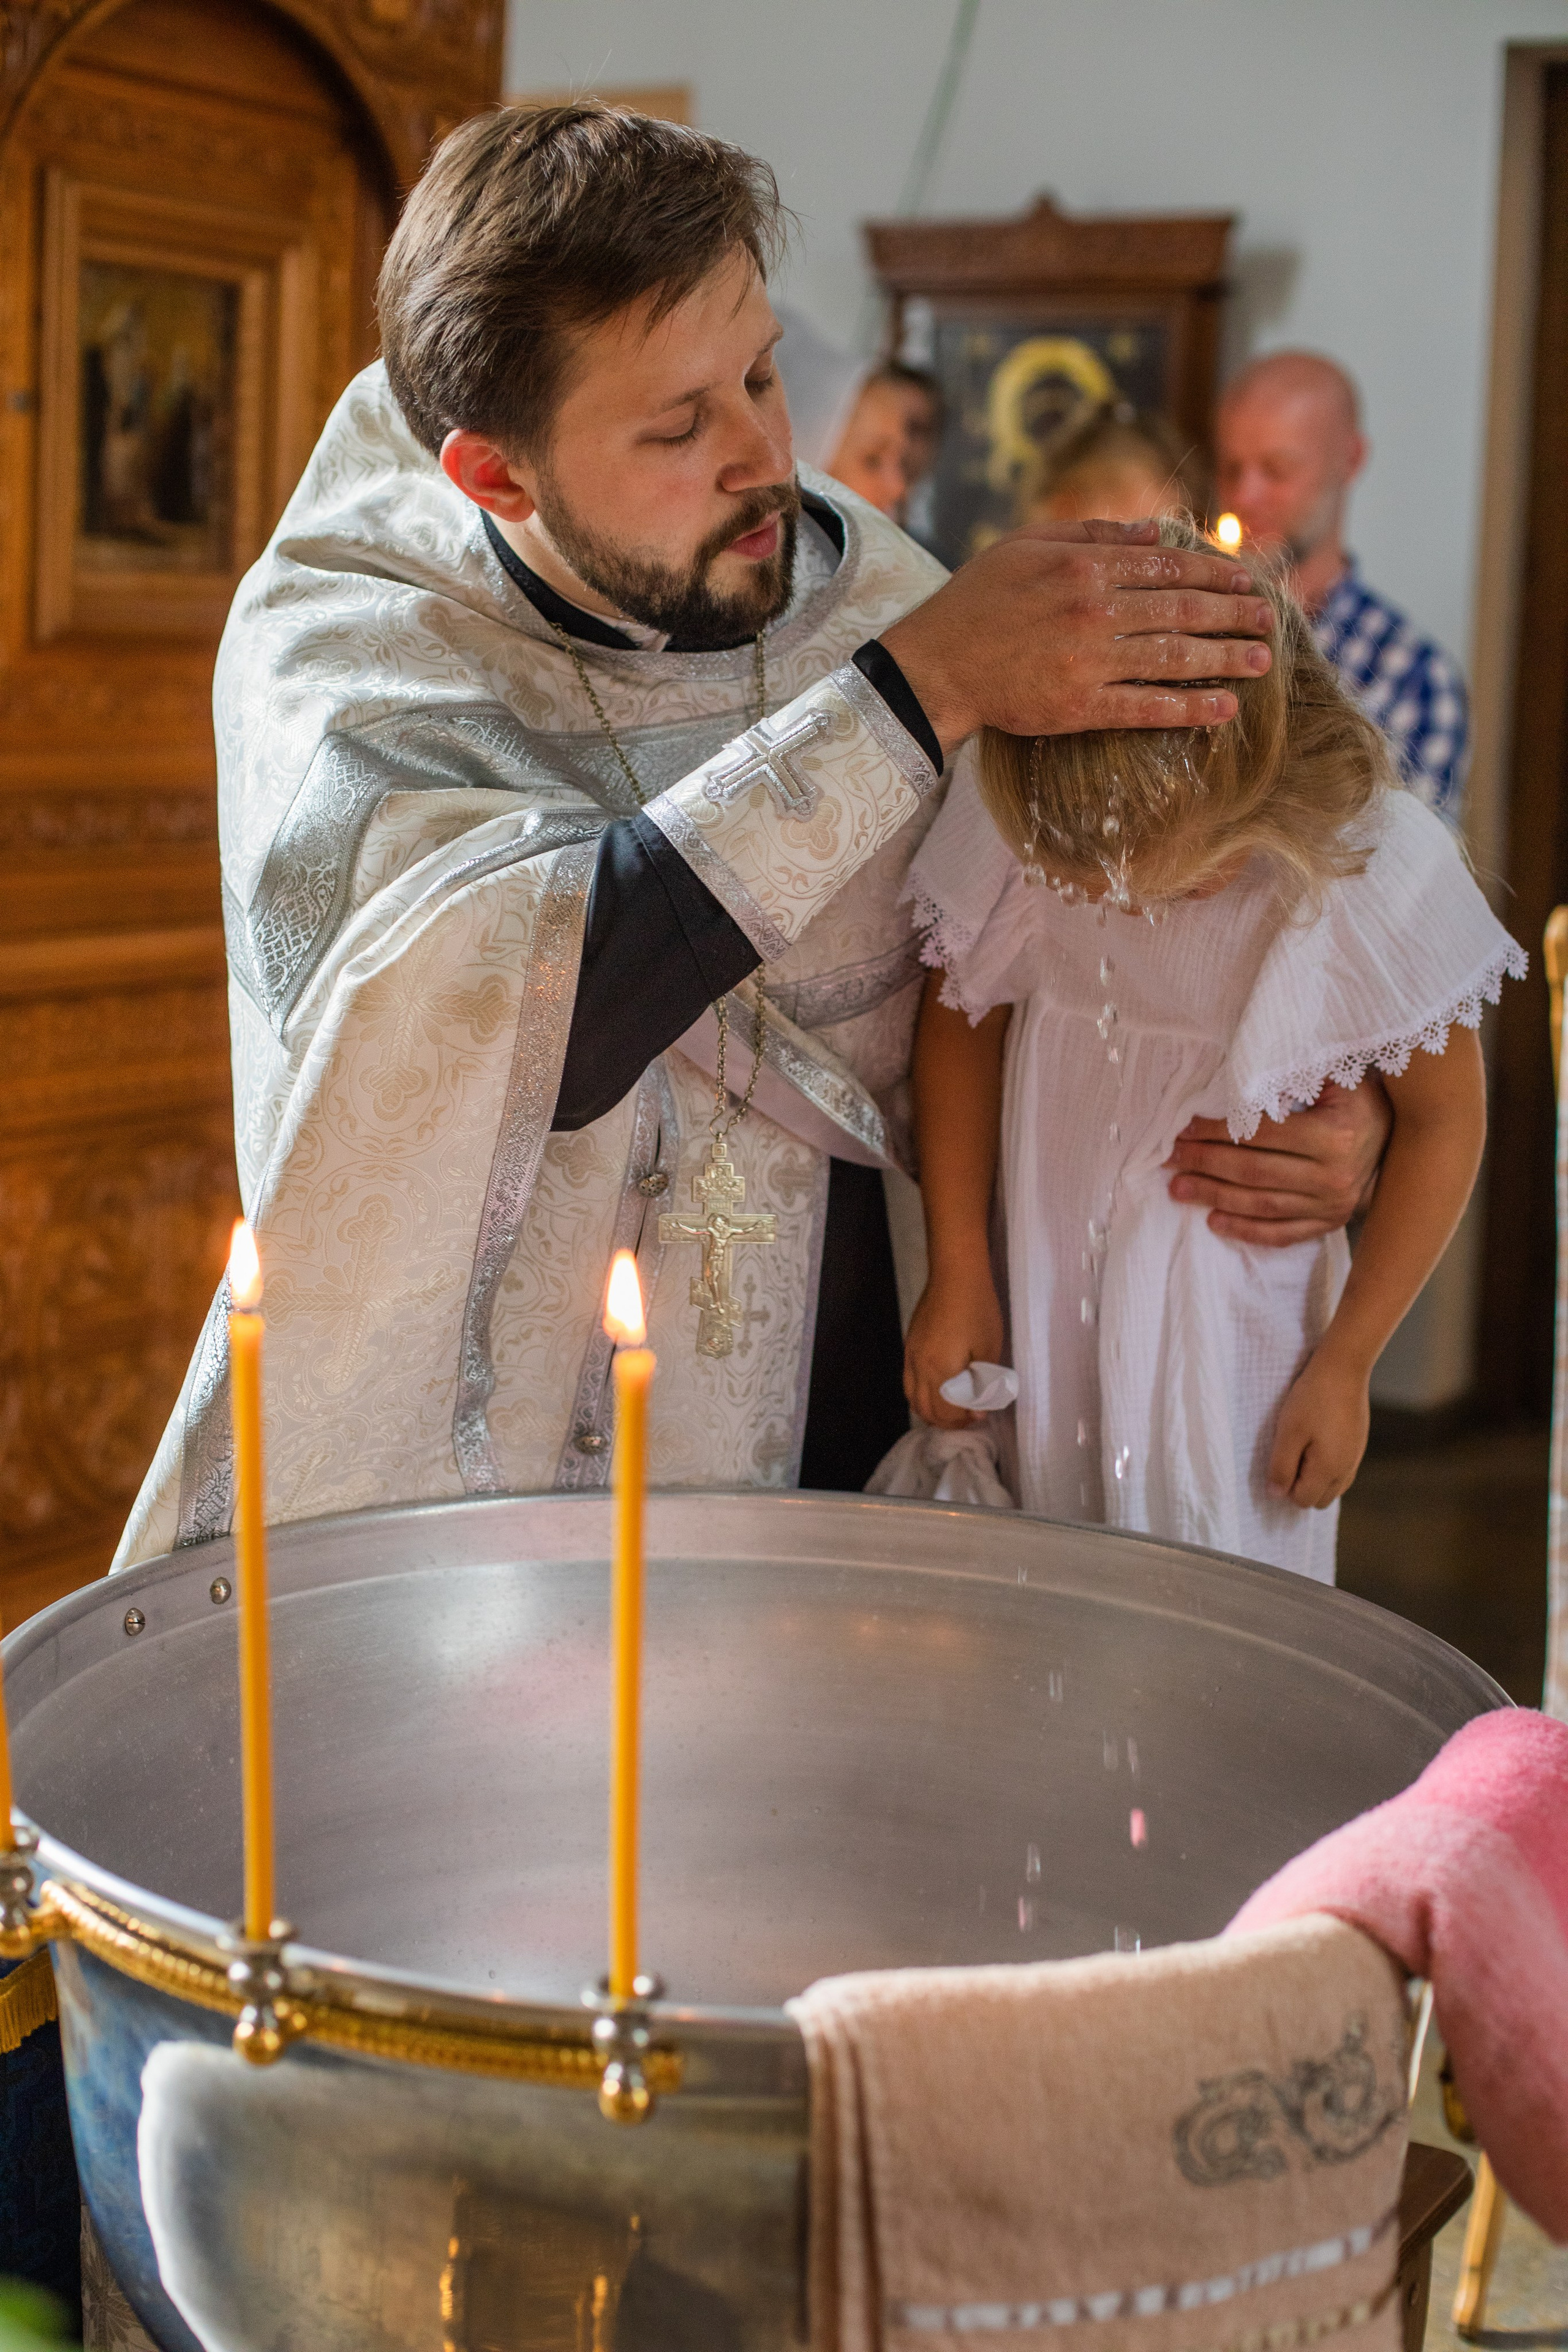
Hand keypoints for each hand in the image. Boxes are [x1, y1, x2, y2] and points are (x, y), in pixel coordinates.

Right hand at [878, 518, 1272, 754]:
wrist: (936, 664)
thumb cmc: (977, 599)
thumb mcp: (1027, 545)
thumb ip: (1092, 534)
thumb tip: (1153, 531)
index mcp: (1084, 565)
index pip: (1167, 565)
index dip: (1214, 572)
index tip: (1245, 579)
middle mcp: (1094, 609)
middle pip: (1182, 608)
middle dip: (1233, 613)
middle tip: (1270, 618)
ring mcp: (1089, 660)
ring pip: (1174, 656)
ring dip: (1225, 659)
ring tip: (1262, 661)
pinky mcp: (1080, 706)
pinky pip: (1147, 706)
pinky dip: (1189, 708)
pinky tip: (1224, 709)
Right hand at [903, 1269, 1004, 1429]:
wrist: (955, 1276)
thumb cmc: (978, 1311)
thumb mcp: (988, 1350)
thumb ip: (982, 1385)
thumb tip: (977, 1413)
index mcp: (941, 1372)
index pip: (947, 1413)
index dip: (963, 1421)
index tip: (980, 1416)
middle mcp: (919, 1369)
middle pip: (927, 1410)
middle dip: (948, 1421)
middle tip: (968, 1416)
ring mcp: (910, 1357)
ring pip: (913, 1399)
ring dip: (931, 1411)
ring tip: (952, 1409)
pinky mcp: (909, 1346)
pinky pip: (908, 1382)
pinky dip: (921, 1396)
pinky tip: (937, 1391)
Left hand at [1165, 1077, 1390, 1246]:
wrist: (1408, 1140)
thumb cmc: (1363, 1101)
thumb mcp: (1341, 1077)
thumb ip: (1298, 1073)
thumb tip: (1249, 1065)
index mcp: (1334, 1135)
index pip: (1261, 1134)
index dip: (1217, 1131)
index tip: (1184, 1128)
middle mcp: (1333, 1176)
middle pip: (1254, 1172)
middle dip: (1206, 1164)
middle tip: (1169, 1159)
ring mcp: (1332, 1205)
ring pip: (1262, 1205)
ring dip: (1215, 1197)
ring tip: (1179, 1189)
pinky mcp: (1330, 1223)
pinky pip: (1282, 1234)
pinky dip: (1247, 1231)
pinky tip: (1215, 1222)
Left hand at [1267, 1345, 1371, 1507]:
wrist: (1344, 1368)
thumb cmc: (1312, 1398)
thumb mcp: (1288, 1432)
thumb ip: (1281, 1467)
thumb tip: (1276, 1495)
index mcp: (1329, 1470)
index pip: (1303, 1500)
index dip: (1285, 1486)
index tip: (1279, 1459)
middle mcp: (1347, 1469)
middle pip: (1319, 1499)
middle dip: (1301, 1486)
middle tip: (1290, 1454)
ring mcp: (1355, 1457)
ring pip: (1332, 1486)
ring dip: (1314, 1477)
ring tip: (1302, 1447)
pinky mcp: (1358, 1444)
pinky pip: (1341, 1469)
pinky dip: (1326, 1465)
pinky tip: (1317, 1439)